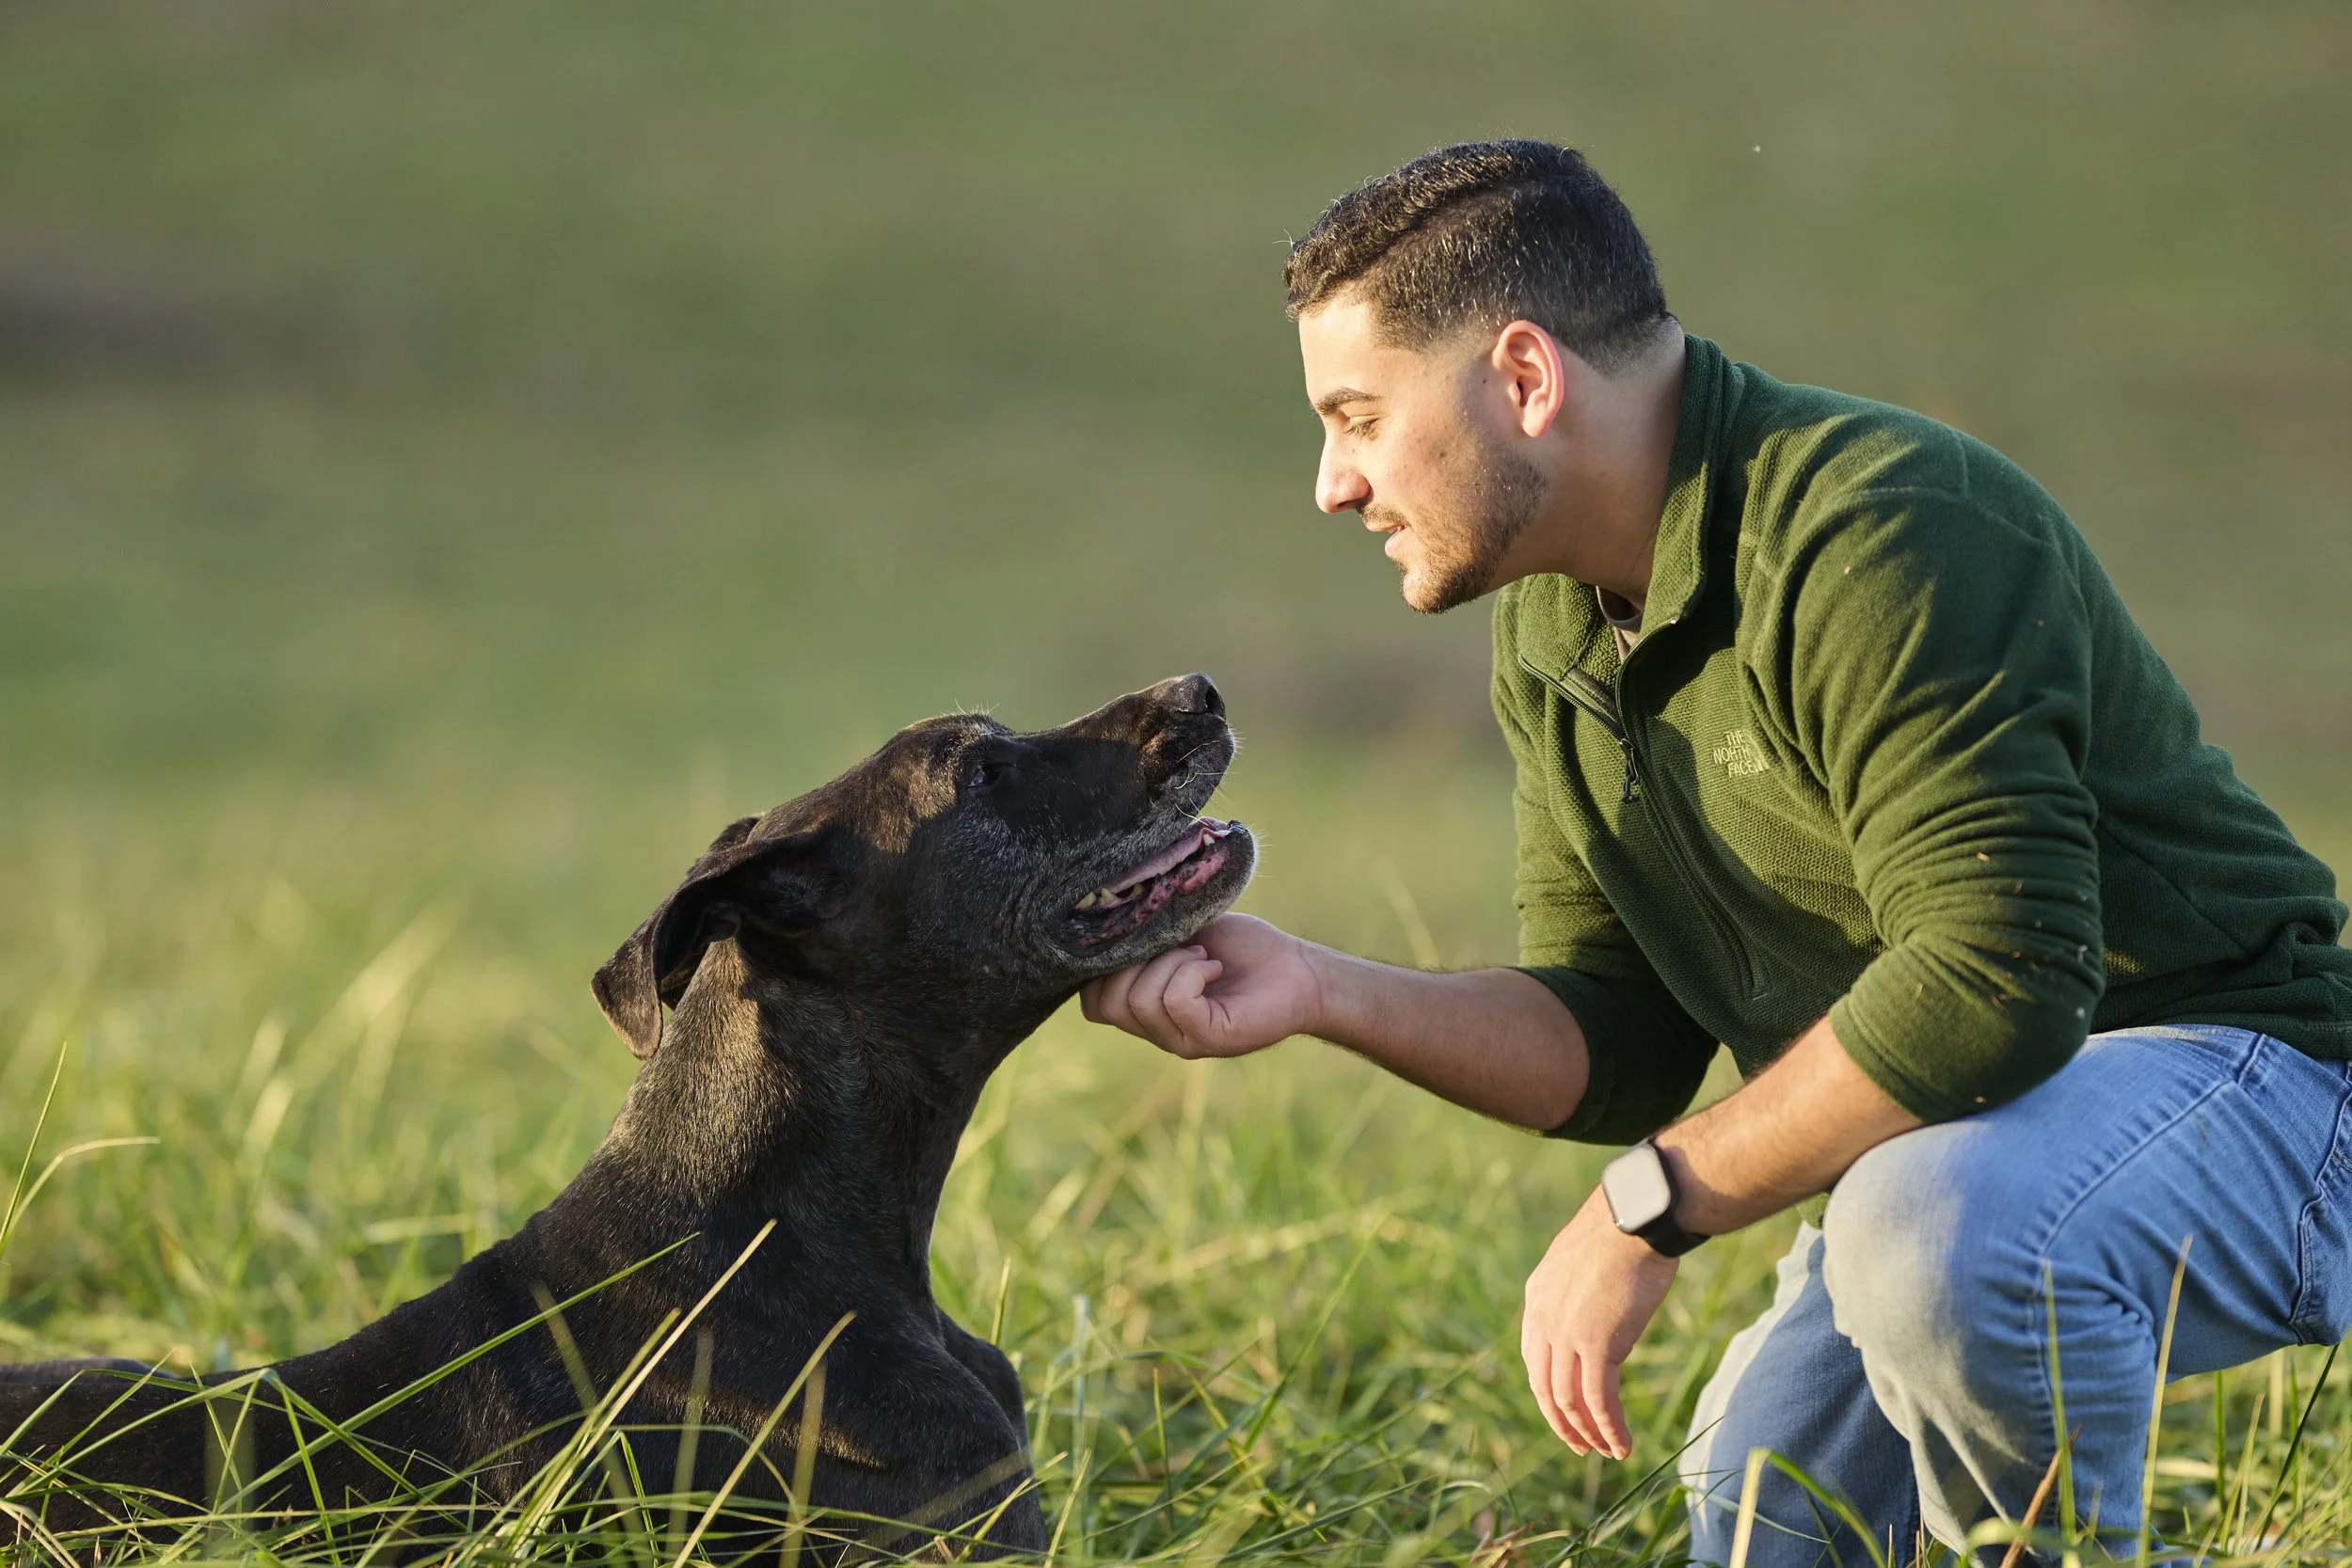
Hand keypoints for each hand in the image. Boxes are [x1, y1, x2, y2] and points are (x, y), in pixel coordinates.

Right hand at [1078, 914, 1323, 1059]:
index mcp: (1146, 1008)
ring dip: (1169, 964)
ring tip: (1202, 956)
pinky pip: (1175, 1002)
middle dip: (1132, 962)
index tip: (1141, 940)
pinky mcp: (1211, 1038)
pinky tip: (1215, 967)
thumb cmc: (1243, 948)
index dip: (1101, 969)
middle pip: (1104, 1005)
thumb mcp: (1181, 933)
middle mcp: (1158, 1031)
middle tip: (1178, 946)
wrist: (1298, 968)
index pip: (1092, 1005)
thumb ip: (1144, 935)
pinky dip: (1190, 973)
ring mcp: (1181, 1039)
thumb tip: (1104, 917)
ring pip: (1138, 1002)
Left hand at [1520, 1184, 1678, 1458]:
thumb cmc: (1624, 1229)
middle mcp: (1543, 1318)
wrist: (1636, 1218)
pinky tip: (1622, 1445)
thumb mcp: (1587, 1262)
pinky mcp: (1595, 1345)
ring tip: (1606, 1452)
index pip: (1535, 1358)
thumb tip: (1602, 1313)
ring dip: (1587, 1433)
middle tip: (1580, 1446)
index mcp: (1537, 1296)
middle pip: (1544, 1386)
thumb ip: (1583, 1293)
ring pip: (1568, 1400)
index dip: (1548, 1391)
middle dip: (1561, 1422)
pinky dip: (1609, 1428)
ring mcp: (1566, 1333)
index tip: (1566, 1411)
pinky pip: (1598, 1400)